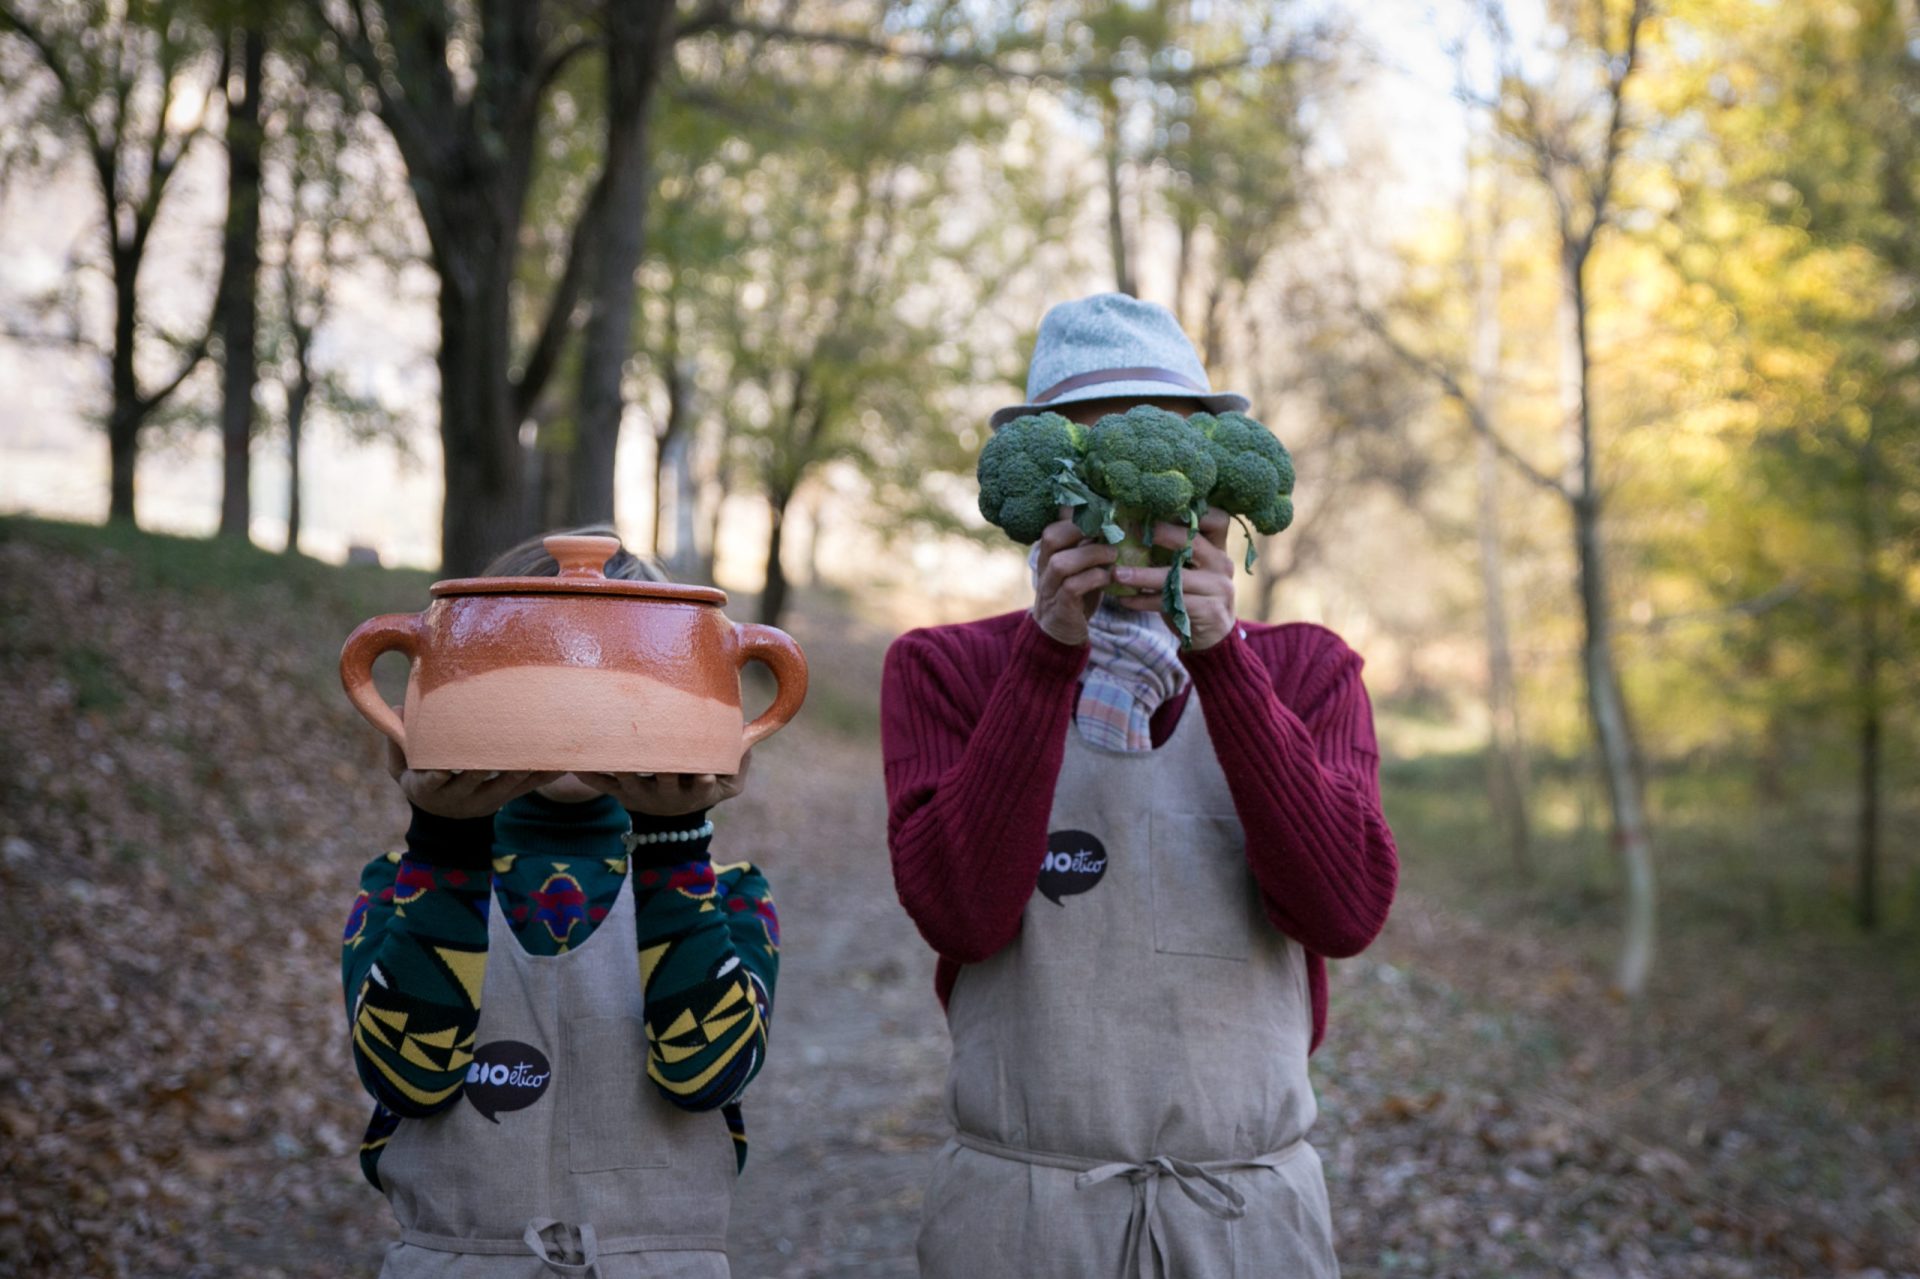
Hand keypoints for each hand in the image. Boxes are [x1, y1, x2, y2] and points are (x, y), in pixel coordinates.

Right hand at [382, 718, 560, 818]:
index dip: (439, 772)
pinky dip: (541, 778)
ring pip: (504, 788)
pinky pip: (524, 790)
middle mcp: (456, 798)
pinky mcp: (503, 801)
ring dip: (519, 772)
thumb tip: (399, 707)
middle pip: (473, 782)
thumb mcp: (400, 766)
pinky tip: (561, 766)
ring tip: (536, 755)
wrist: (440, 815)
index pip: (433, 779)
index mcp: (426, 788)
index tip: (445, 763)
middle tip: (498, 749)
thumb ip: (397, 741)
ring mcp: (482, 802)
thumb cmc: (417, 777)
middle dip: (485, 767)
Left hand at [576, 750, 751, 816]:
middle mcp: (669, 794)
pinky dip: (588, 773)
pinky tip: (575, 761)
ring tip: (608, 741)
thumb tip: (750, 735)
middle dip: (659, 759)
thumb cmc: (706, 787)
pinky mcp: (621, 794)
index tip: (699, 757)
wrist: (674, 821)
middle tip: (651, 735)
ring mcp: (642, 794)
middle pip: (663, 776)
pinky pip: (602, 785)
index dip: (700, 769)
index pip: (702, 777)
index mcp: (697, 789)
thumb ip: (742, 760)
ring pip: (629, 778)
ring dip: (620, 762)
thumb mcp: (730, 783)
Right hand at [1032, 511, 1120, 646]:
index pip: (1054, 525)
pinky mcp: (1060, 607)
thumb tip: (1112, 520)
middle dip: (1081, 529)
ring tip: (1113, 555)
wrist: (1062, 632)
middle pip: (1051, 537)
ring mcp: (1050, 587)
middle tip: (1108, 531)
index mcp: (1050, 553)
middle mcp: (1045, 567)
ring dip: (1091, 555)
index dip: (1077, 516)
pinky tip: (1108, 578)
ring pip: (1060, 563)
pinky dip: (1093, 578)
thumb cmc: (1077, 594)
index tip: (1104, 515)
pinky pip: (1071, 588)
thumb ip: (1089, 546)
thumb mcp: (1081, 566)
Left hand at [1111, 508, 1237, 650]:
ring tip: (1117, 574)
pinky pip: (1171, 602)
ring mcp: (1219, 587)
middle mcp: (1222, 563)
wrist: (1212, 637)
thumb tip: (1131, 529)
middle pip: (1193, 541)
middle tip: (1133, 533)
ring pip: (1176, 576)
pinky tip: (1125, 600)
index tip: (1160, 508)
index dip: (1193, 511)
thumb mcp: (1189, 570)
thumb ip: (1173, 552)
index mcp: (1218, 548)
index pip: (1217, 519)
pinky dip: (1144, 601)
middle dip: (1162, 534)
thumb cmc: (1193, 596)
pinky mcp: (1209, 610)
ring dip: (1143, 575)